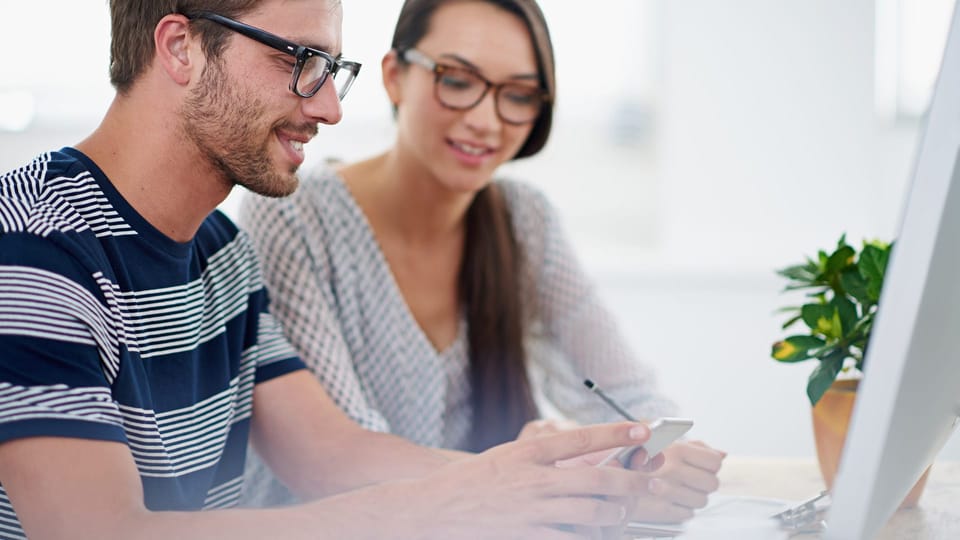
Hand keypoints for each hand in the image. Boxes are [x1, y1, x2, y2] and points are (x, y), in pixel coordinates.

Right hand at [392, 422, 653, 539]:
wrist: (432, 509)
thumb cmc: (471, 482)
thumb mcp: (506, 457)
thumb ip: (542, 458)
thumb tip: (581, 456)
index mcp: (529, 452)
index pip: (582, 438)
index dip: (617, 433)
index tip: (645, 429)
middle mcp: (535, 479)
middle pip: (597, 478)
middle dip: (632, 481)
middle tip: (653, 482)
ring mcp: (532, 511)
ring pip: (592, 513)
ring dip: (615, 514)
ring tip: (623, 512)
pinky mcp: (527, 536)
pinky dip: (589, 539)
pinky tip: (598, 536)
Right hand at [625, 440, 725, 522]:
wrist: (605, 480)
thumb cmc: (632, 458)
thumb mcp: (660, 440)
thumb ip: (694, 445)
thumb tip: (721, 454)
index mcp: (676, 449)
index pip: (714, 461)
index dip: (709, 466)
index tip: (700, 467)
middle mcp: (675, 470)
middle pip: (712, 483)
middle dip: (702, 483)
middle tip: (688, 480)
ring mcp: (669, 492)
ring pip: (702, 501)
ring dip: (692, 497)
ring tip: (676, 490)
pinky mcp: (662, 511)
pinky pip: (687, 514)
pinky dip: (681, 509)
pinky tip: (668, 501)